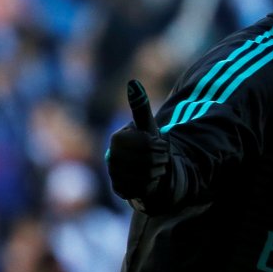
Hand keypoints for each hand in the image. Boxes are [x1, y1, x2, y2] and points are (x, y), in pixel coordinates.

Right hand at [106, 79, 169, 199]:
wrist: (144, 170)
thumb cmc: (146, 144)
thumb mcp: (146, 125)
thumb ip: (140, 106)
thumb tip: (133, 82)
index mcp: (117, 139)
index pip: (148, 143)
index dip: (159, 145)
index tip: (159, 144)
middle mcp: (112, 157)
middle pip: (149, 159)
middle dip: (160, 158)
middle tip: (160, 157)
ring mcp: (114, 174)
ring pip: (148, 173)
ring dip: (158, 170)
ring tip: (155, 166)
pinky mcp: (120, 189)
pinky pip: (144, 186)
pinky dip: (153, 182)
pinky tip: (150, 178)